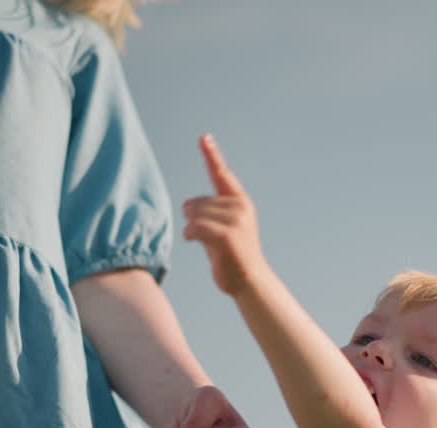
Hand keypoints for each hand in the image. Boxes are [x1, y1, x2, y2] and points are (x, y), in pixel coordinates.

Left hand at [182, 134, 263, 295]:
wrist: (249, 281)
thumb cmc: (232, 256)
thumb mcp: (225, 228)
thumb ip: (210, 212)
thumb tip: (187, 205)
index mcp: (240, 202)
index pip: (222, 174)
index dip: (212, 155)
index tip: (204, 137)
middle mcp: (239, 207)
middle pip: (196, 201)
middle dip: (194, 218)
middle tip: (209, 237)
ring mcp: (235, 220)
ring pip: (194, 214)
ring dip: (193, 229)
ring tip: (209, 243)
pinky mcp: (226, 235)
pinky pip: (194, 227)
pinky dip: (190, 235)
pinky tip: (195, 242)